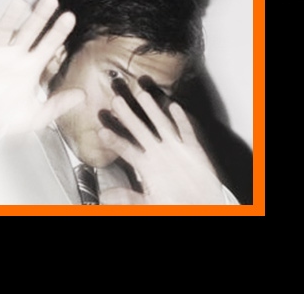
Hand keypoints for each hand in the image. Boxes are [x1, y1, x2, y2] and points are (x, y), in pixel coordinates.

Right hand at [0, 0, 83, 150]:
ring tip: (20, 2)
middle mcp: (14, 57)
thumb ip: (58, 105)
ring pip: (4, 30)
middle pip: (29, 31)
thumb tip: (82, 96)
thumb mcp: (35, 116)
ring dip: (11, 16)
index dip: (58, 31)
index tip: (69, 17)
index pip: (48, 46)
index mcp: (29, 69)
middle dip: (40, 16)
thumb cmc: (5, 119)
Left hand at [98, 79, 224, 204]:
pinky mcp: (193, 151)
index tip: (101, 132)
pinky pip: (186, 133)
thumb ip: (128, 199)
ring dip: (153, 111)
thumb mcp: (149, 203)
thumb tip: (106, 196)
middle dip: (128, 115)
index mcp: (146, 166)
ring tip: (142, 95)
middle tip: (116, 100)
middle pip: (140, 130)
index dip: (115, 141)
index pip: (127, 150)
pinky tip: (175, 107)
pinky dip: (181, 120)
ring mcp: (175, 150)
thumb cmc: (175, 205)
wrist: (202, 207)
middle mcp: (158, 154)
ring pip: (161, 125)